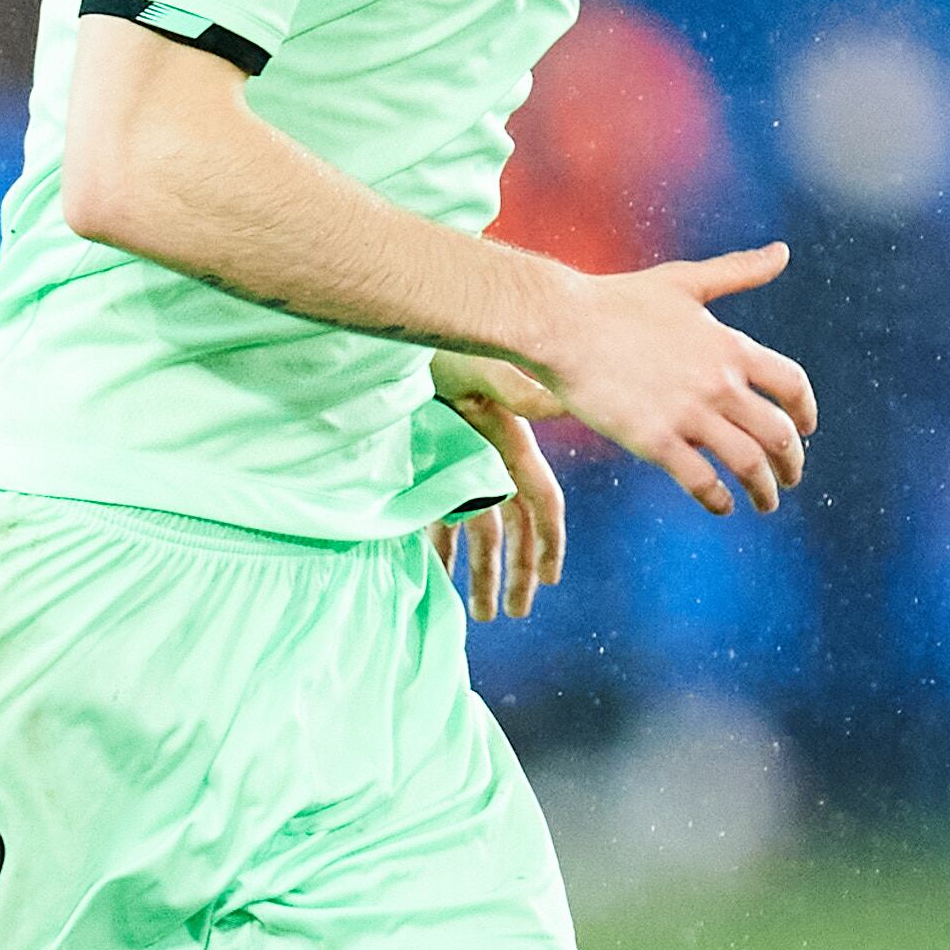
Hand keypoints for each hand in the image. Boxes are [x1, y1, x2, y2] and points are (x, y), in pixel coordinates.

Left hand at [429, 354, 566, 620]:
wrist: (392, 334)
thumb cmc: (439, 345)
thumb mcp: (478, 365)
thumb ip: (515, 385)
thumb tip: (557, 397)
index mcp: (511, 443)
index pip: (540, 501)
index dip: (549, 542)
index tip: (550, 580)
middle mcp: (490, 460)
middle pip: (512, 527)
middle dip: (517, 572)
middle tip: (513, 615)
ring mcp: (459, 464)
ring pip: (477, 530)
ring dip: (479, 572)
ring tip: (479, 614)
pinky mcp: (428, 464)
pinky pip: (437, 516)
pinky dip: (438, 547)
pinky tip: (432, 575)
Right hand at [528, 243, 816, 515]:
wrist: (562, 325)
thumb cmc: (618, 301)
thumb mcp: (685, 281)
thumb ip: (738, 272)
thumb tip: (783, 252)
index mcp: (729, 347)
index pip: (791, 385)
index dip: (806, 412)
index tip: (806, 430)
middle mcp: (718, 383)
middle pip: (778, 434)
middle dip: (792, 463)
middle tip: (790, 479)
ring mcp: (688, 414)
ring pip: (748, 463)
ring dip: (764, 490)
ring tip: (766, 503)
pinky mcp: (654, 441)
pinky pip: (702, 481)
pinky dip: (719, 499)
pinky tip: (721, 505)